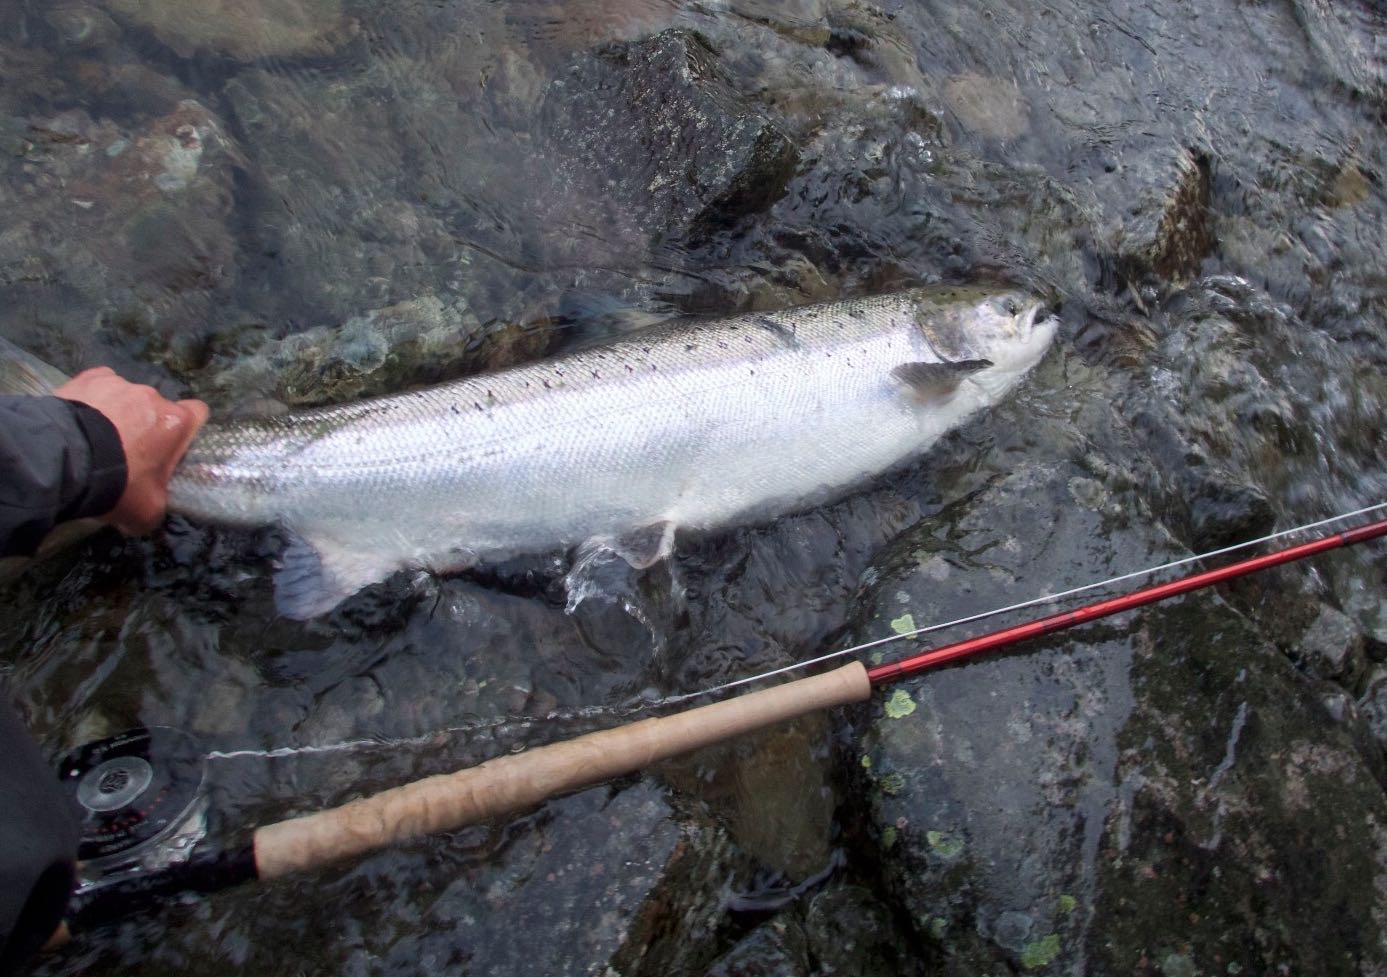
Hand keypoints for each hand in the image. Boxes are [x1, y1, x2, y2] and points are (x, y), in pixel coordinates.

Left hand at [54, 367, 208, 533]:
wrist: (64, 461)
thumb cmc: (117, 484)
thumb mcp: (147, 510)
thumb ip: (160, 504)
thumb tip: (153, 510)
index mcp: (176, 422)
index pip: (198, 414)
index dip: (187, 430)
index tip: (172, 446)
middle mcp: (152, 396)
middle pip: (157, 409)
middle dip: (146, 426)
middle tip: (126, 453)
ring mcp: (120, 384)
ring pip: (126, 398)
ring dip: (117, 414)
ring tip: (95, 439)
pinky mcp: (88, 378)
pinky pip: (97, 386)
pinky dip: (92, 400)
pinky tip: (80, 420)